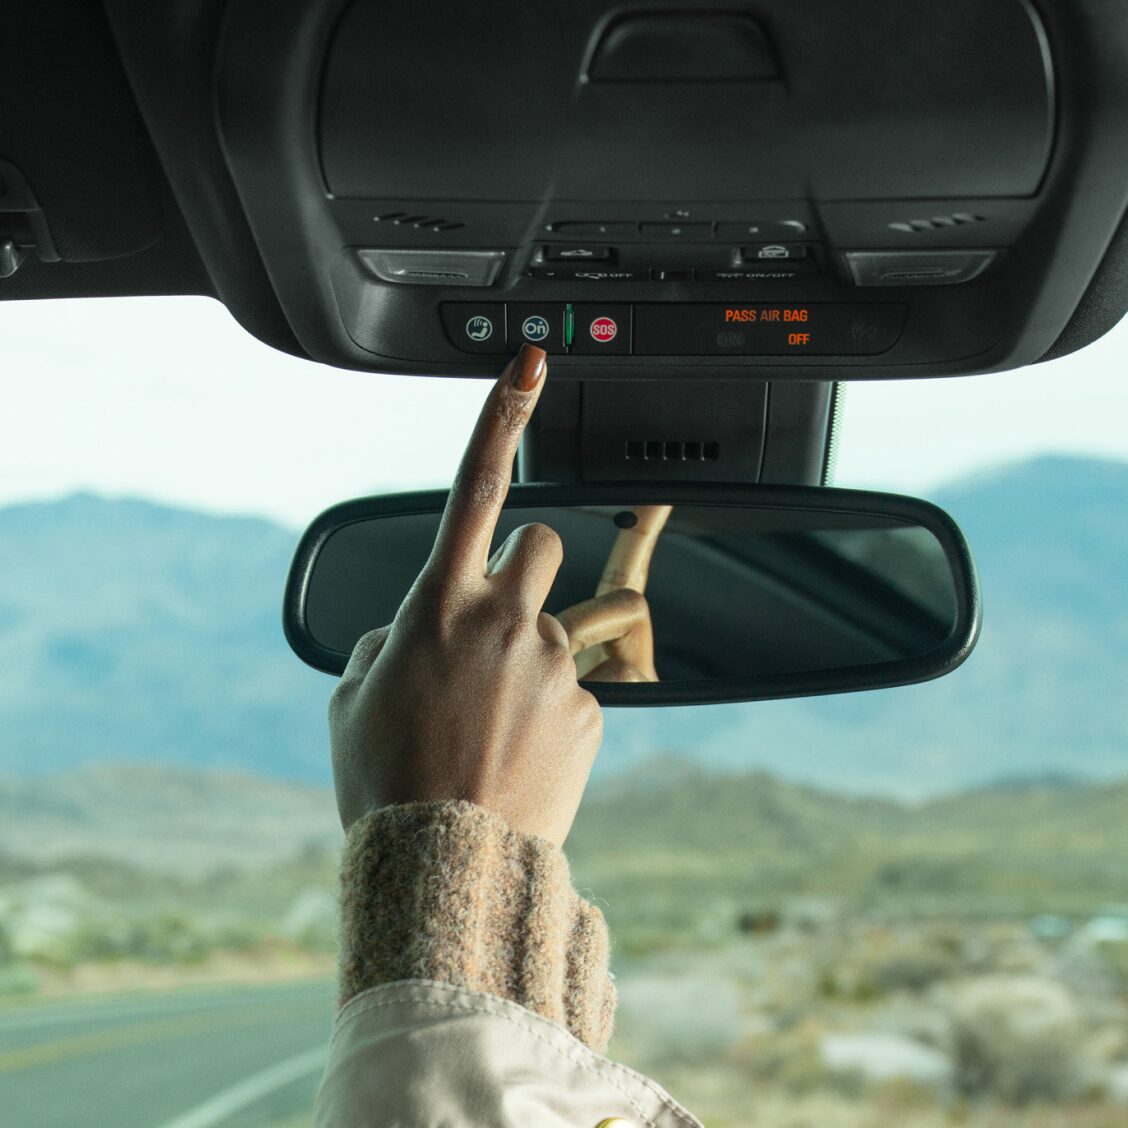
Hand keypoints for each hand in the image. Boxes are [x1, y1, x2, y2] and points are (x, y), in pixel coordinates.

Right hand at [328, 344, 602, 846]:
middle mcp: (503, 618)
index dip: (502, 415)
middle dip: (523, 564)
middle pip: (541, 541)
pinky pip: (574, 687)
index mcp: (437, 605)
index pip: (475, 485)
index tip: (532, 361)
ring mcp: (553, 661)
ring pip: (557, 620)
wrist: (447, 865)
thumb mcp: (352, 699)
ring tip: (495, 717)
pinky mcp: (589, 708)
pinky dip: (549, 709)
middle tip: (495, 619)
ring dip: (530, 648)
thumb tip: (412, 630)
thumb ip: (385, 640)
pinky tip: (518, 754)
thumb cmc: (385, 779)